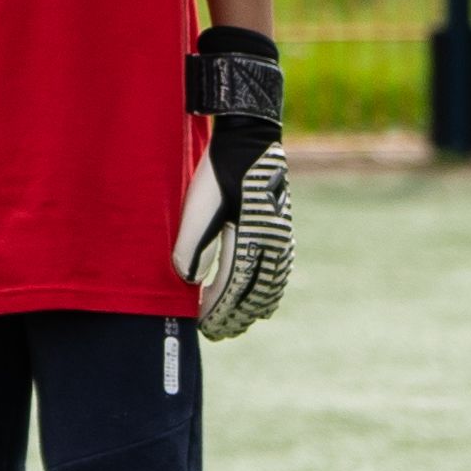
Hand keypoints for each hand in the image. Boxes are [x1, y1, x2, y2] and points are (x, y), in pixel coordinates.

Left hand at [174, 27, 290, 338]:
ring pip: (271, 289)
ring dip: (251, 310)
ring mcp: (281, 239)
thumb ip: (191, 245)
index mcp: (251, 240)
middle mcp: (272, 244)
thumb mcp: (196, 206)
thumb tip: (187, 282)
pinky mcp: (282, 232)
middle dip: (234, 318)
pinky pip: (280, 274)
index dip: (217, 313)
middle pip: (255, 296)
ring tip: (233, 324)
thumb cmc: (217, 171)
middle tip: (213, 332)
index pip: (234, 290)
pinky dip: (269, 293)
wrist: (249, 139)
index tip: (201, 326)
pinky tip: (259, 301)